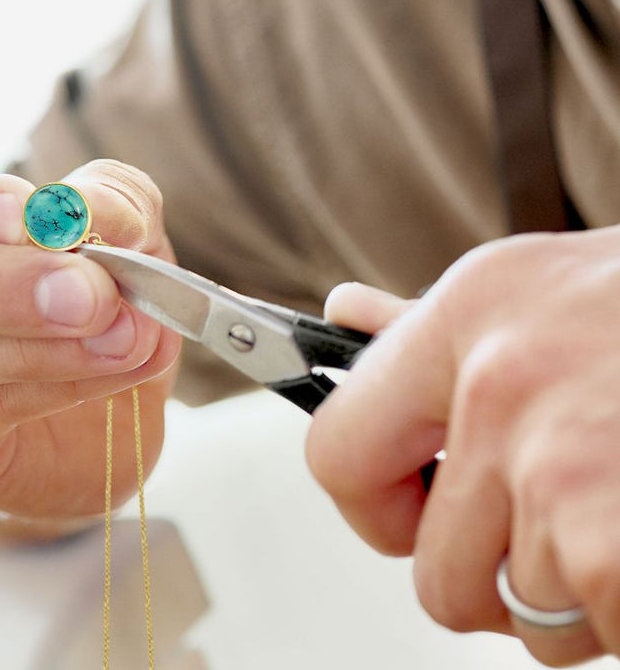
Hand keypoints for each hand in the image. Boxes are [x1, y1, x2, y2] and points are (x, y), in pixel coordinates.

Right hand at [0, 159, 180, 538]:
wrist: (109, 400)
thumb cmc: (103, 296)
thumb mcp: (126, 231)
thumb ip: (114, 202)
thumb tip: (95, 209)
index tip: (28, 217)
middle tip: (91, 294)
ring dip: (36, 347)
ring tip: (123, 336)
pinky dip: (57, 384)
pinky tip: (116, 366)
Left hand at [308, 229, 619, 664]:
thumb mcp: (539, 293)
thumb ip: (427, 324)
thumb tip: (344, 316)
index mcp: (469, 311)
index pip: (337, 454)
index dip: (376, 510)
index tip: (413, 515)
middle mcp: (500, 380)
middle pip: (435, 574)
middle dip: (501, 578)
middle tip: (576, 515)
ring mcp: (562, 463)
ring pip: (525, 619)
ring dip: (586, 594)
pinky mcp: (614, 543)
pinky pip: (598, 638)